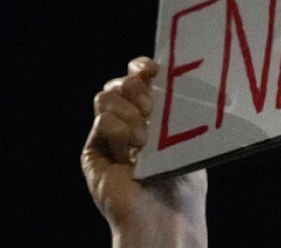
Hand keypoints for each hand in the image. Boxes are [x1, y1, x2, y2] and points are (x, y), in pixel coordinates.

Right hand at [82, 57, 207, 244]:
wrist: (165, 214)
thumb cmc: (184, 180)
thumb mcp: (186, 135)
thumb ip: (175, 106)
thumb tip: (176, 73)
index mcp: (154, 114)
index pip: (139, 76)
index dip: (143, 67)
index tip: (153, 69)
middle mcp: (129, 121)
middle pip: (120, 82)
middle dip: (137, 89)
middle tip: (153, 110)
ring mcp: (109, 136)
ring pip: (106, 97)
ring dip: (129, 112)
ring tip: (145, 138)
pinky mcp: (93, 151)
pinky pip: (101, 121)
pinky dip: (118, 130)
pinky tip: (132, 149)